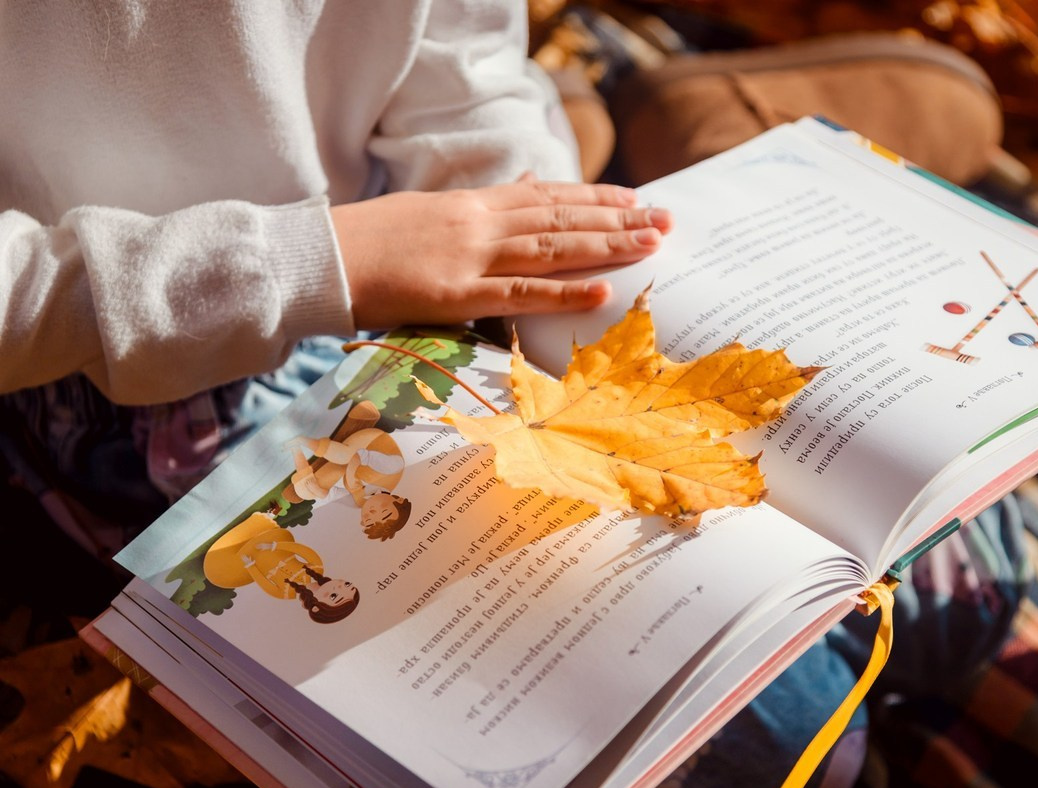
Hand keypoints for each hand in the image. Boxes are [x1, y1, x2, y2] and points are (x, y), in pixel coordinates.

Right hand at [330, 181, 671, 328]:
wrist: (321, 258)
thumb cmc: (368, 241)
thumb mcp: (427, 212)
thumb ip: (477, 208)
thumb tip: (521, 190)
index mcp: (470, 204)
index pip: (546, 196)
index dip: (594, 197)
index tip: (633, 199)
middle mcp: (479, 223)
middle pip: (561, 218)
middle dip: (617, 219)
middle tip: (665, 219)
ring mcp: (471, 258)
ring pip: (552, 248)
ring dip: (606, 245)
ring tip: (651, 243)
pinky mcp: (457, 295)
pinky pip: (521, 294)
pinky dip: (564, 292)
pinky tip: (602, 289)